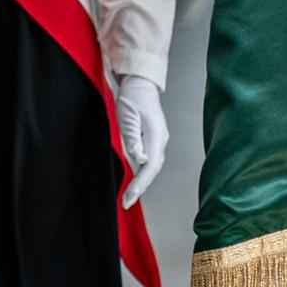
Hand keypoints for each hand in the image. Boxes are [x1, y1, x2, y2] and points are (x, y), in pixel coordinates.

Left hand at [115, 75, 166, 210]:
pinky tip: (134, 180)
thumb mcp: (128, 117)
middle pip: (152, 171)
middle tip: (126, 202)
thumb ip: (134, 140)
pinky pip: (149, 161)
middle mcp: (160, 141)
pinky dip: (142, 173)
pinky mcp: (153, 139)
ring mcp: (158, 140)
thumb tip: (141, 160)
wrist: (140, 84)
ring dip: (141, 182)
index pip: (149, 167)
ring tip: (129, 197)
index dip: (139, 185)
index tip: (128, 198)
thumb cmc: (133, 98)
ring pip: (151, 167)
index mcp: (157, 137)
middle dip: (140, 188)